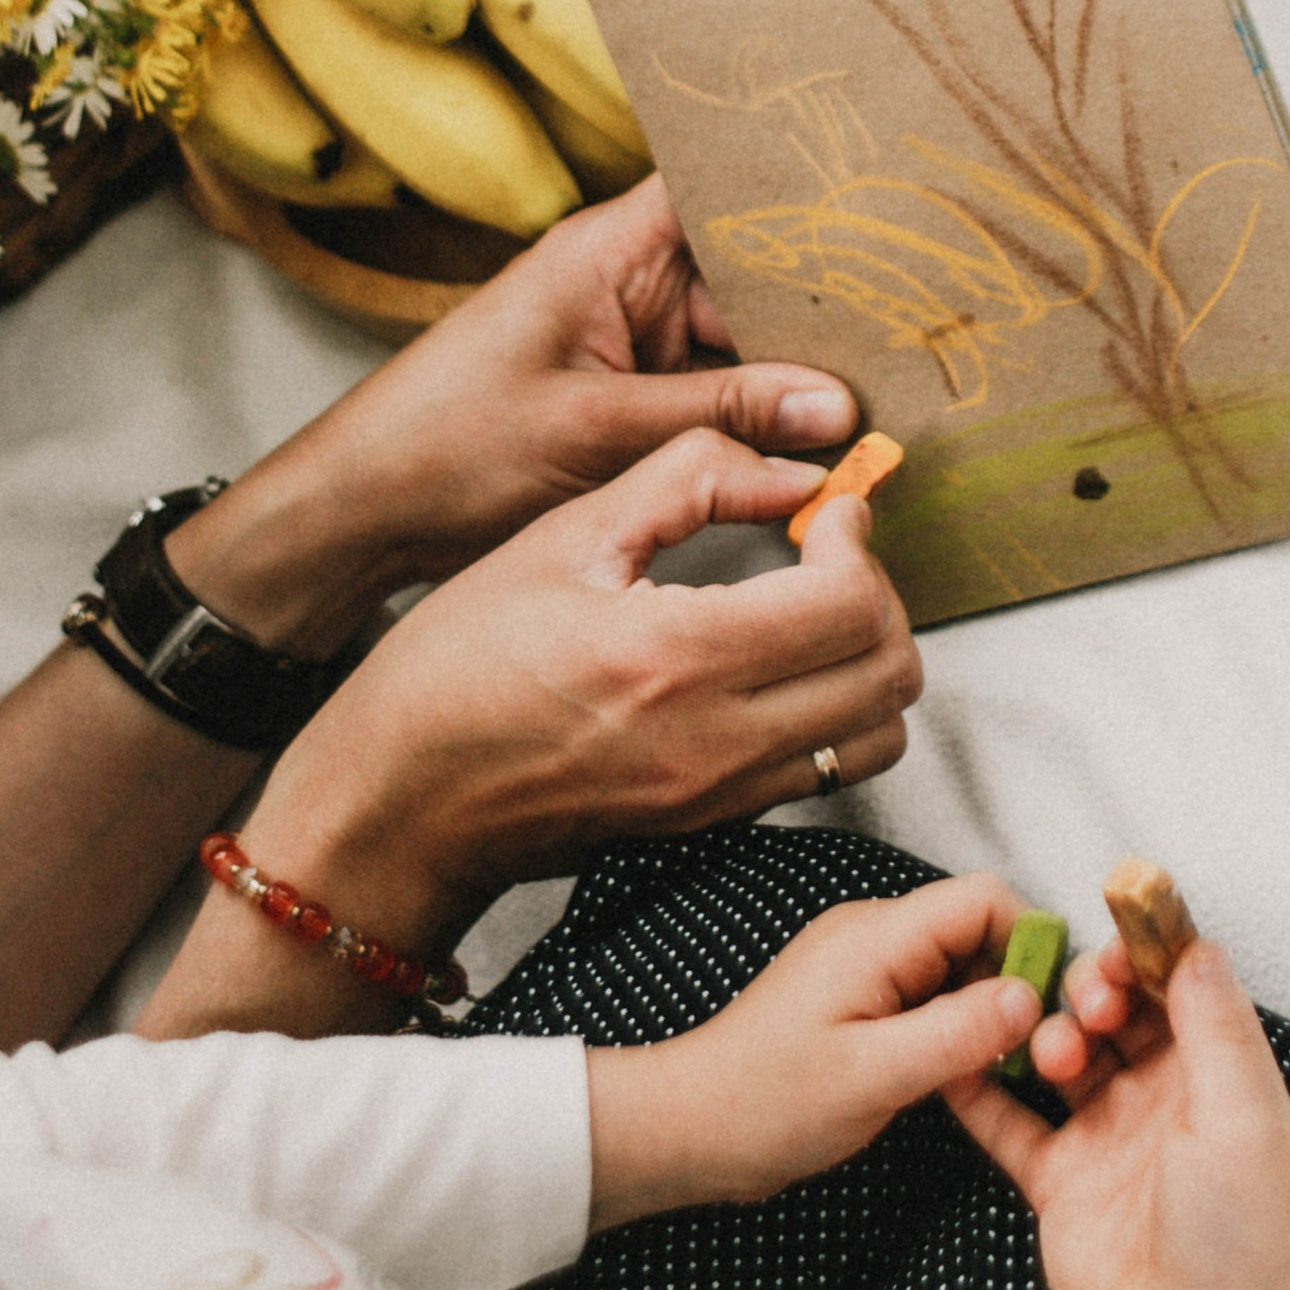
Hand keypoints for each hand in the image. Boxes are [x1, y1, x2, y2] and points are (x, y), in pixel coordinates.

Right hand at [140, 431, 921, 1027]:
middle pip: (890, 673)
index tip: (828, 512)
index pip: (852, 604)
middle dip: (878, 596)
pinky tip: (772, 669)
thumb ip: (684, 479)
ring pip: (876, 736)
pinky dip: (832, 716)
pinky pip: (824, 773)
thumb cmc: (452, 671)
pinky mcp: (711, 825)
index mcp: (677, 657)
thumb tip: (783, 464)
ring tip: (809, 611)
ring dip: (867, 663)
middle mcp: (716, 741)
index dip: (859, 541)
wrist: (399, 801)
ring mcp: (719, 795)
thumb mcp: (559, 538)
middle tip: (828, 555)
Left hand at [165, 177, 858, 655]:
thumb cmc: (446, 446)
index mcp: (612, 250)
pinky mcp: (635, 398)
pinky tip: (832, 441)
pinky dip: (768, 419)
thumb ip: (719, 418)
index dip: (806, 183)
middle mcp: (633, 282)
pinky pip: (723, 395)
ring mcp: (637, 341)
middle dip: (832, 301)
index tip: (895, 199)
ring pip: (751, 342)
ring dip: (806, 372)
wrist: (363, 513)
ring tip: (906, 386)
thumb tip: (837, 410)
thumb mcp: (593, 429)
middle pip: (759, 270)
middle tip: (932, 323)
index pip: (727, 182)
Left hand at [587, 877, 1043, 1224]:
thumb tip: (1032, 998)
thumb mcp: (873, 1075)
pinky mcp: (864, 1001)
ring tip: (991, 1073)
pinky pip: (934, 998)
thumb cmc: (763, 1103)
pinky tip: (955, 1078)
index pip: (984, 898)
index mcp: (876, 935)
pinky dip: (956, 1031)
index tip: (1050, 1009)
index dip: (1030, 943)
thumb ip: (957, 1034)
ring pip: (961, 968)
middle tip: (1029, 1056)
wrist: (690, 1128)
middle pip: (980, 931)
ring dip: (987, 1014)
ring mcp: (867, 967)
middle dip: (1015, 983)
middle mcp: (874, 936)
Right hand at [940, 935, 1289, 1289]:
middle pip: (1121, 1018)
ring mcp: (1110, 1142)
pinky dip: (983, 1089)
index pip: (1184, 994)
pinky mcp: (1061, 1182)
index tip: (1117, 933)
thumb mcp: (1245, 1118)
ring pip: (1067, 1058)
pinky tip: (960, 1058)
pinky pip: (1011, 1122)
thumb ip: (1216, 1026)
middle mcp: (1168, 1105)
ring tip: (1052, 1052)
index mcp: (1225, 1084)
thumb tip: (1197, 943)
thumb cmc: (1239, 1236)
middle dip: (1095, 992)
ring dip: (1051, 1035)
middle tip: (1086, 1004)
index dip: (1149, 959)